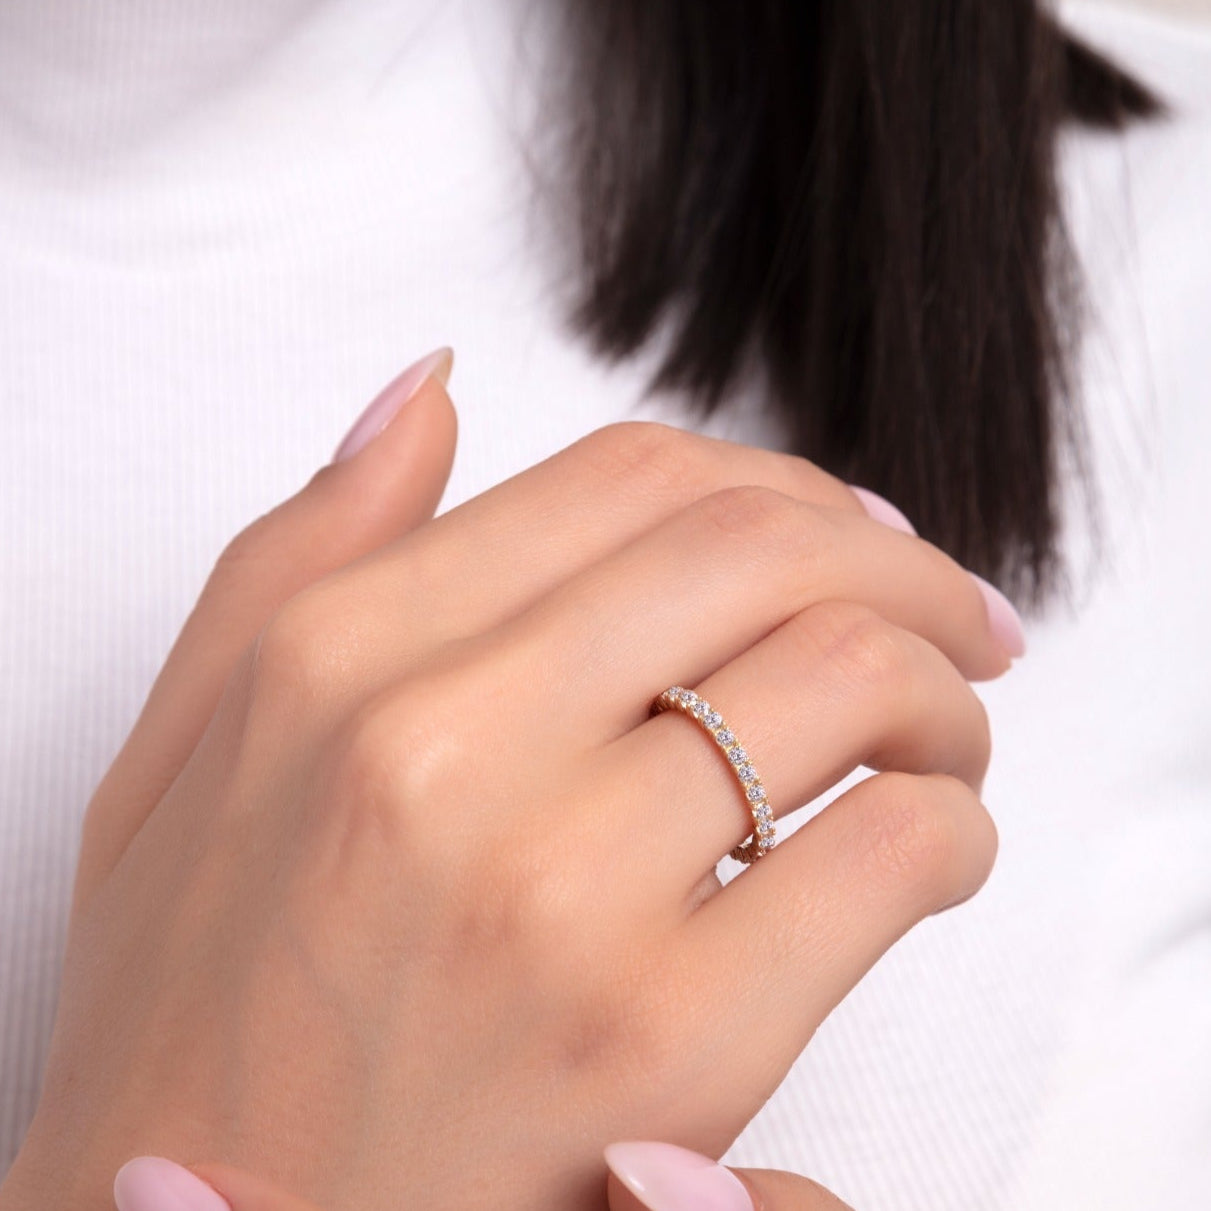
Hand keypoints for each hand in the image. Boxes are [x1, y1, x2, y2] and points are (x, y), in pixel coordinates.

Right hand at [1, 363, 1005, 1209]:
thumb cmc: (198, 1018)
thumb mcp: (181, 755)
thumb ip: (301, 552)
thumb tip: (423, 394)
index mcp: (338, 658)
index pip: (632, 480)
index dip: (779, 487)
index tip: (845, 539)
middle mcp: (439, 745)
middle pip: (760, 547)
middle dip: (896, 563)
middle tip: (947, 613)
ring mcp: (553, 891)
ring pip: (847, 675)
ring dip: (941, 685)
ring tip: (944, 731)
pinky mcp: (663, 1041)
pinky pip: (888, 849)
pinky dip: (952, 823)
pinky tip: (927, 845)